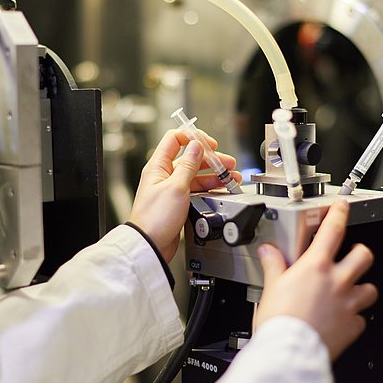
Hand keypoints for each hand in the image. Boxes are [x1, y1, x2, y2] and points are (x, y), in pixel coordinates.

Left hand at [129, 129, 241, 261]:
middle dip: (211, 159)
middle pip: (190, 158)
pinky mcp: (178, 202)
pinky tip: (222, 190)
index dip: (193, 138)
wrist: (150, 244)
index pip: (175, 139)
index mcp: (158, 166)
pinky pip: (196, 190)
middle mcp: (164, 175)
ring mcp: (171, 188)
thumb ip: (188, 165)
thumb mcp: (176, 187)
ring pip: (196, 175)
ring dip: (214, 175)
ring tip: (231, 178)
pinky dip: (210, 188)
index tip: (210, 144)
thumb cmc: (155, 218)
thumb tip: (196, 146)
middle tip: (228, 164)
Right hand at [254, 199, 377, 359]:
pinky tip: (343, 318)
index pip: (333, 230)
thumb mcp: (271, 286)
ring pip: (370, 288)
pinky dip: (354, 317)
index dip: (339, 213)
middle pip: (363, 255)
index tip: (343, 206)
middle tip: (352, 254)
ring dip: (362, 287)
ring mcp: (348, 304)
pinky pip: (361, 318)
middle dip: (360, 251)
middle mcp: (337, 282)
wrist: (289, 349)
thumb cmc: (279, 320)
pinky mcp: (352, 326)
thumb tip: (268, 252)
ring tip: (352, 289)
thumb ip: (273, 265)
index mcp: (316, 267)